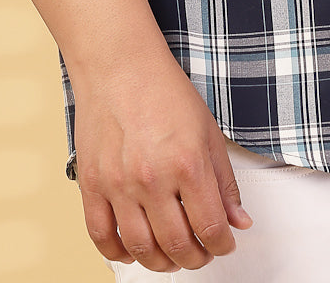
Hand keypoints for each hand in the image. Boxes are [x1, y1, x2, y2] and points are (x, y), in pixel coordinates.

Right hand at [72, 49, 253, 272]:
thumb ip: (225, 182)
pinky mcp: (91, 183)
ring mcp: (118, 183)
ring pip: (140, 248)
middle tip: (201, 253)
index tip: (224, 243)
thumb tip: (238, 221)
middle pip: (177, 245)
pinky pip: (101, 235)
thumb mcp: (208, 131)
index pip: (210, 228)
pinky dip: (117, 253)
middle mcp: (153, 178)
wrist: (119, 65)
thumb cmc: (163, 91)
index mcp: (188, 163)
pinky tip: (131, 251)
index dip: (222, 244)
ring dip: (160, 263)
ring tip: (171, 256)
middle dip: (196, 258)